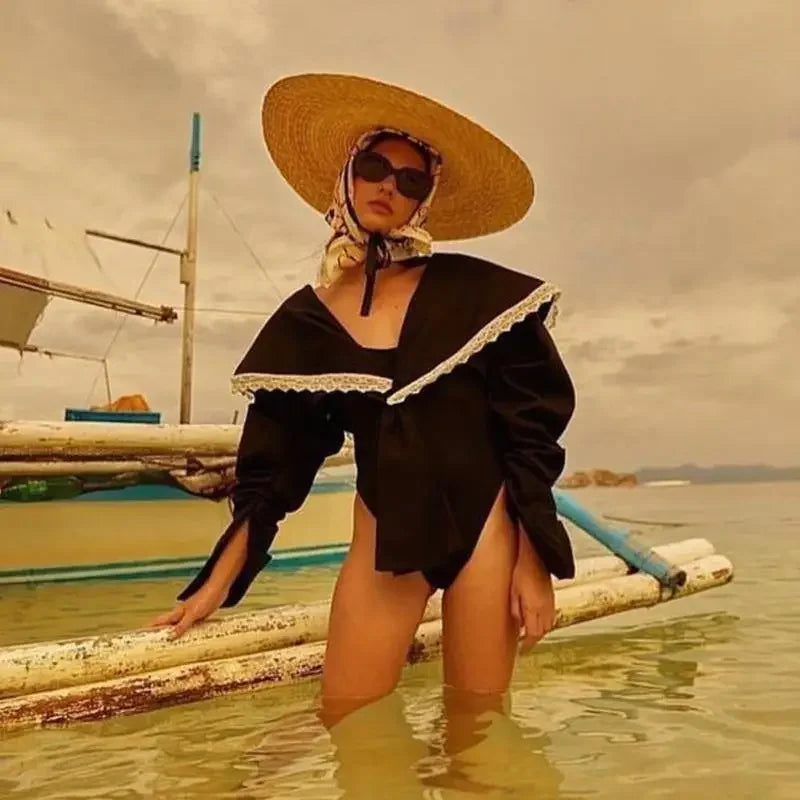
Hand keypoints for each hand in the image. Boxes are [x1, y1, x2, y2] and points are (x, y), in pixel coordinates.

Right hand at [147, 581, 228, 639]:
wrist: (219, 589)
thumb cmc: (206, 598)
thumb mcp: (193, 614)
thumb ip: (182, 625)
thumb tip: (170, 636)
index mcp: (177, 613)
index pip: (158, 621)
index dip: (148, 628)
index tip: (138, 635)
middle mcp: (181, 614)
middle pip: (166, 625)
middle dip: (158, 634)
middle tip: (151, 645)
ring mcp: (189, 615)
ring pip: (177, 627)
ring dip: (172, 634)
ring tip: (166, 645)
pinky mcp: (198, 616)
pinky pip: (189, 627)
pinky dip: (185, 633)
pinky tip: (186, 638)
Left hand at [510, 534, 555, 651]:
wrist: (535, 552)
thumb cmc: (521, 567)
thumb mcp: (513, 589)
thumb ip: (515, 607)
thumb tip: (518, 622)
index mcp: (534, 607)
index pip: (534, 634)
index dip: (528, 644)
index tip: (522, 649)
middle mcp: (545, 606)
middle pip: (542, 631)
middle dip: (534, 638)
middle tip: (525, 643)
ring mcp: (550, 600)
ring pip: (548, 623)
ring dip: (540, 630)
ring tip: (530, 632)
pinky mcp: (552, 594)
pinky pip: (551, 614)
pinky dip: (545, 620)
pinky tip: (538, 617)